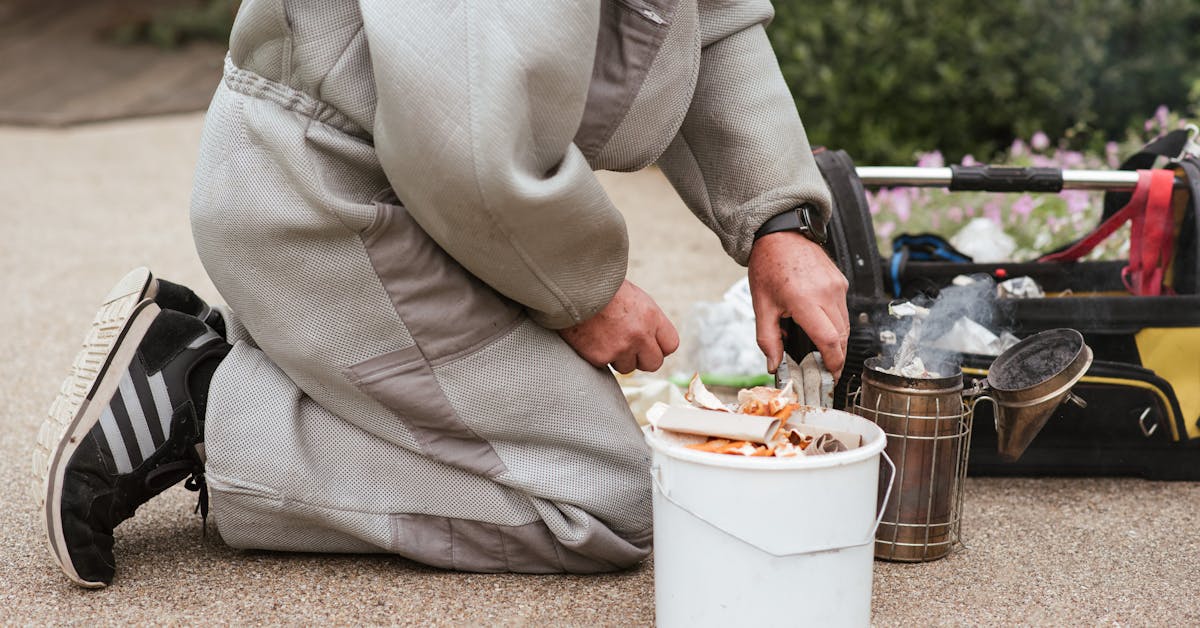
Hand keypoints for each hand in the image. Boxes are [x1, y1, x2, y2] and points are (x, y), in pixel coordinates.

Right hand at [559, 280, 679, 373]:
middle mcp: (640, 335)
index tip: (648, 343)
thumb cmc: (602, 288)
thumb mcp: (634, 298)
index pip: (670, 345)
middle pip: (653, 363)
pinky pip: (605, 366)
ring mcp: (620, 348)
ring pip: (627, 368)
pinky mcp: (600, 358)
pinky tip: (591, 338)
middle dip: (641, 358)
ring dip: (618, 358)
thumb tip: (651, 339)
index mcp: (651, 317)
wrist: (573, 287)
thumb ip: (646, 320)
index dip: (658, 346)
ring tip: (605, 337)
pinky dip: (598, 356)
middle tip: (628, 347)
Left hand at [748, 231, 849, 377]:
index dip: (833, 363)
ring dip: (837, 341)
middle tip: (826, 371)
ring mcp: (837, 286)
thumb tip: (773, 364)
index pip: (828, 340)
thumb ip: (768, 338)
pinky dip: (836, 324)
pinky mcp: (841, 281)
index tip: (830, 376)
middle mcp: (826, 293)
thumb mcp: (761, 306)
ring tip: (822, 352)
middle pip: (841, 336)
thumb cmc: (768, 266)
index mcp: (804, 300)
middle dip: (836, 357)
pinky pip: (843, 310)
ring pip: (845, 324)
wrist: (780, 234)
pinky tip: (822, 328)